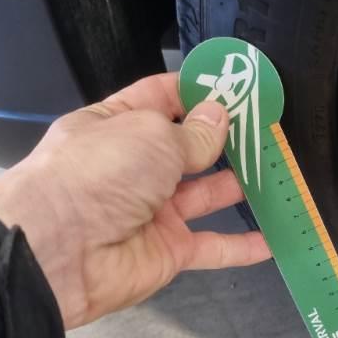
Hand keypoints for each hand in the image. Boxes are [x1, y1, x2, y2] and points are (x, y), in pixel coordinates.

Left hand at [0, 73, 270, 328]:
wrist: (59, 252)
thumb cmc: (98, 173)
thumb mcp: (149, 135)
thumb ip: (192, 132)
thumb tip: (219, 116)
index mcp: (118, 124)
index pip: (162, 98)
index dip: (198, 90)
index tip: (237, 85)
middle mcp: (136, 166)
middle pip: (189, 147)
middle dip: (226, 137)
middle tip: (269, 129)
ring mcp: (154, 210)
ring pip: (206, 194)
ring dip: (241, 185)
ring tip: (279, 171)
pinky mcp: (168, 251)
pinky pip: (212, 246)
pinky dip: (242, 246)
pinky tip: (274, 239)